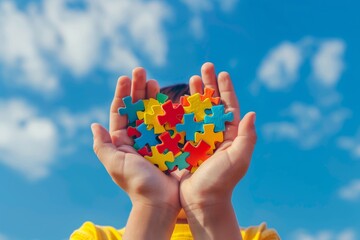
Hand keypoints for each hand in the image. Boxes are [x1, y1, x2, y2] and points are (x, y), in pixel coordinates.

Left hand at [91, 68, 179, 238]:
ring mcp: (155, 138)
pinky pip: (169, 122)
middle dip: (137, 89)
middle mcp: (138, 137)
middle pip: (137, 107)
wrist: (159, 201)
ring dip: (153, 95)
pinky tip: (171, 97)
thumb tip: (93, 125)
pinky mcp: (170, 142)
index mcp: (122, 140)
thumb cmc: (135, 183)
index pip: (120, 112)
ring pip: (153, 111)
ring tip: (154, 81)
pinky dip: (170, 109)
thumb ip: (103, 145)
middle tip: (141, 71)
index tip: (124, 77)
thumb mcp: (115, 164)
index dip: (121, 94)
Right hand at [179, 63, 256, 238]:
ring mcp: (200, 138)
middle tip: (205, 67)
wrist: (201, 202)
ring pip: (198, 110)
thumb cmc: (221, 182)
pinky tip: (177, 99)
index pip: (230, 107)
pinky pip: (183, 123)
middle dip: (209, 85)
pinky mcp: (186, 145)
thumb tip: (251, 113)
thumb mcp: (238, 159)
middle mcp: (216, 134)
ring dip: (195, 94)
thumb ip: (247, 137)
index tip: (223, 73)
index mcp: (230, 136)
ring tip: (191, 78)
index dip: (226, 89)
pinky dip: (180, 110)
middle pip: (213, 103)